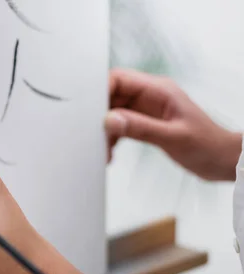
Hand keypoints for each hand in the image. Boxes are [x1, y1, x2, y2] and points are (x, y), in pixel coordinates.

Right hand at [105, 68, 241, 180]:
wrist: (221, 159)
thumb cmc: (207, 145)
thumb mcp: (172, 137)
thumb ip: (140, 127)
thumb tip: (109, 120)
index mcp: (158, 90)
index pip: (118, 79)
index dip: (100, 91)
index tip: (89, 111)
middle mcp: (149, 96)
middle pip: (111, 96)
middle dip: (99, 117)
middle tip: (95, 136)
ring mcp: (145, 109)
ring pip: (112, 112)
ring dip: (104, 131)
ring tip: (105, 150)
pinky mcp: (144, 122)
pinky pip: (119, 125)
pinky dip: (111, 138)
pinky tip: (111, 151)